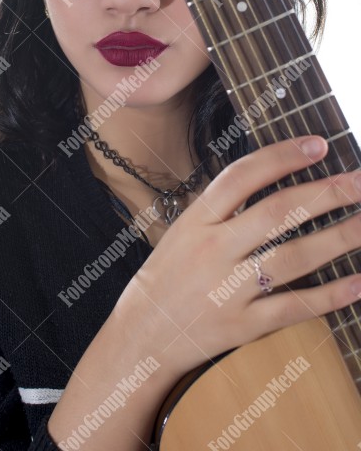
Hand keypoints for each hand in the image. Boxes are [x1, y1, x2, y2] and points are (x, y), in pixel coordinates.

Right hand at [116, 135, 360, 380]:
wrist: (142, 335)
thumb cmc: (165, 278)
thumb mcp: (182, 231)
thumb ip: (222, 209)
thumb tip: (272, 180)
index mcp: (196, 221)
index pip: (243, 176)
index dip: (282, 156)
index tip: (318, 145)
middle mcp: (213, 250)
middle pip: (277, 212)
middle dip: (325, 194)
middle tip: (360, 182)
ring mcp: (228, 289)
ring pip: (292, 257)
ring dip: (338, 239)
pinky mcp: (242, 325)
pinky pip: (292, 307)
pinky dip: (329, 295)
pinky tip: (358, 282)